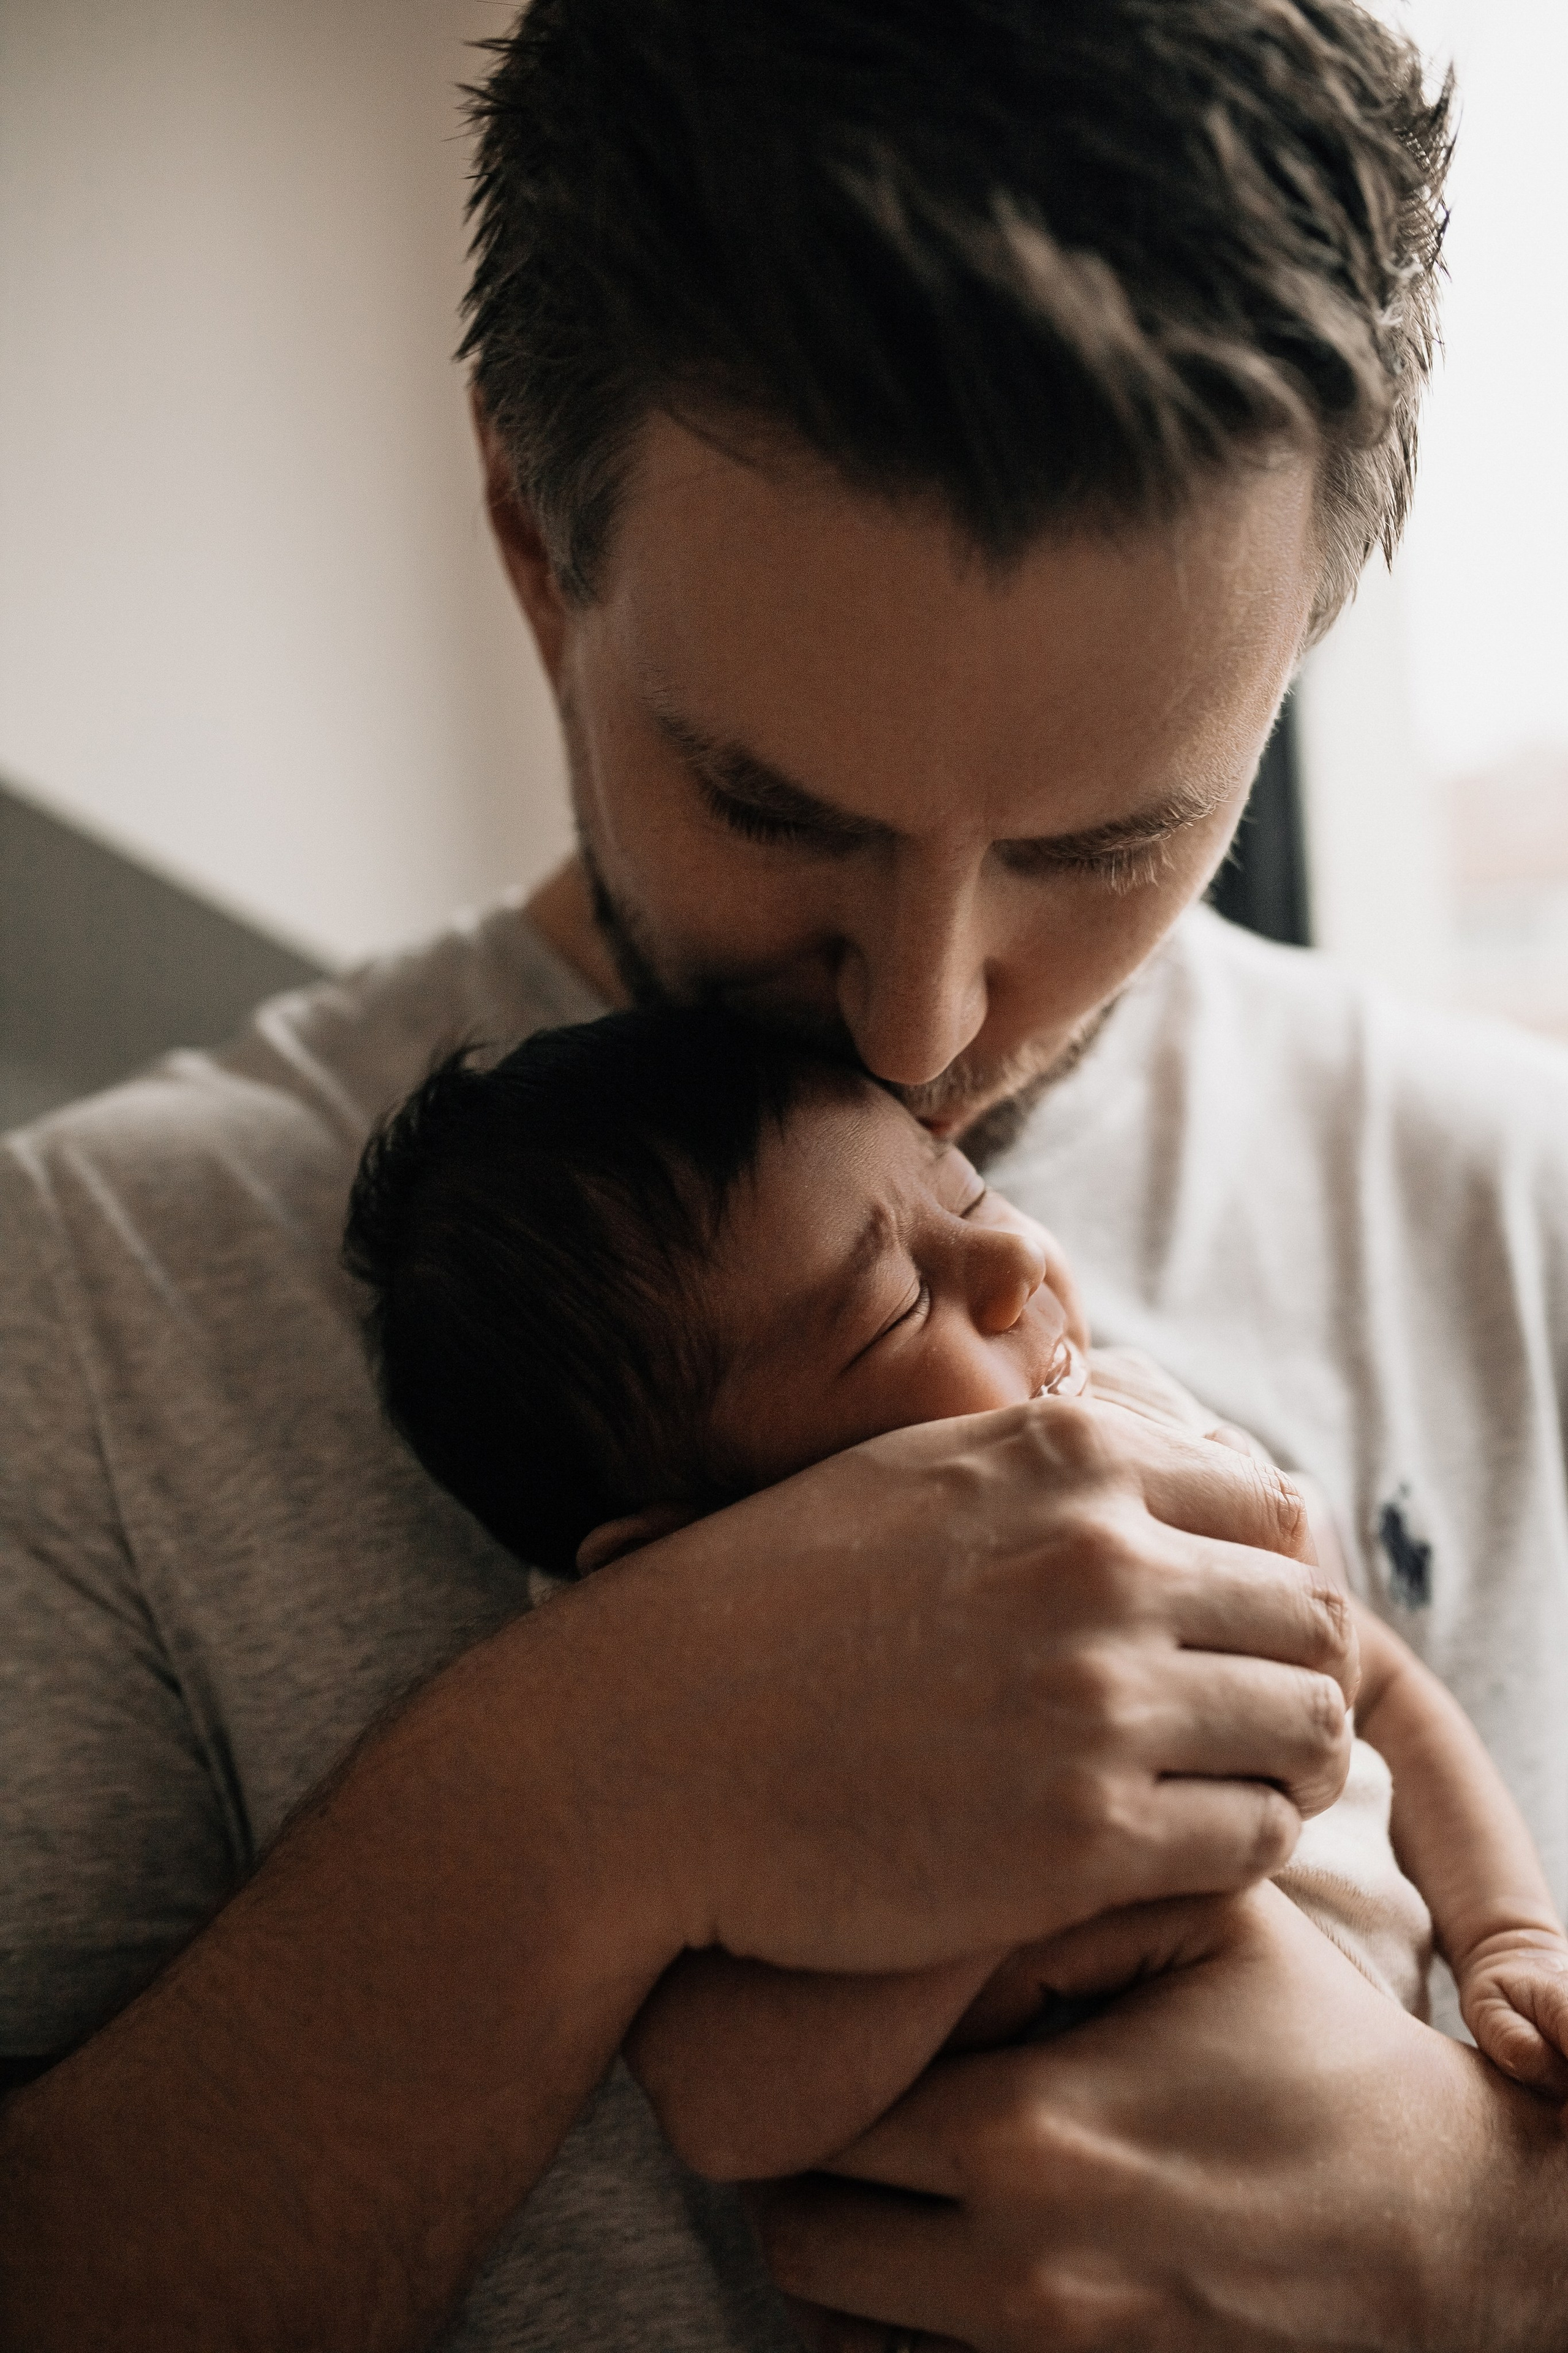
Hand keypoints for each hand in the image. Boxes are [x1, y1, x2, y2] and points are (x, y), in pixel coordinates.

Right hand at [603, 1395, 1354, 1975]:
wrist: (649, 1748)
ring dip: (1289, 1762)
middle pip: (1314, 1621)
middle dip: (1299, 1673)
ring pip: (1310, 1731)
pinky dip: (1240, 1843)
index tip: (1238, 1631)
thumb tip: (1207, 1477)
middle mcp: (1101, 1563)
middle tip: (1252, 1722)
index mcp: (1069, 1460)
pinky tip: (1178, 1843)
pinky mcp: (1084, 1840)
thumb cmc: (772, 1608)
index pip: (1277, 1511)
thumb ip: (1062, 1468)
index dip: (1274, 1577)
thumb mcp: (917, 1475)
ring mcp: (1098, 1702)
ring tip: (1233, 1784)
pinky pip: (1252, 1841)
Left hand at [751, 1883, 1567, 2352]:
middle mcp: (1016, 2264)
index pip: (821, 2102)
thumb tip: (942, 1879)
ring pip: (834, 2321)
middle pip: (800, 2225)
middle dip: (800, 2158)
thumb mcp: (1209, 1922)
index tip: (833, 2018)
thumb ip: (1067, 1887)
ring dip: (836, 2247)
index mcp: (1026, 2130)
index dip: (809, 2056)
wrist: (1443, 2231)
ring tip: (865, 2176)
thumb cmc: (1320, 2060)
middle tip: (824, 2095)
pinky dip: (891, 2328)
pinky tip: (922, 2253)